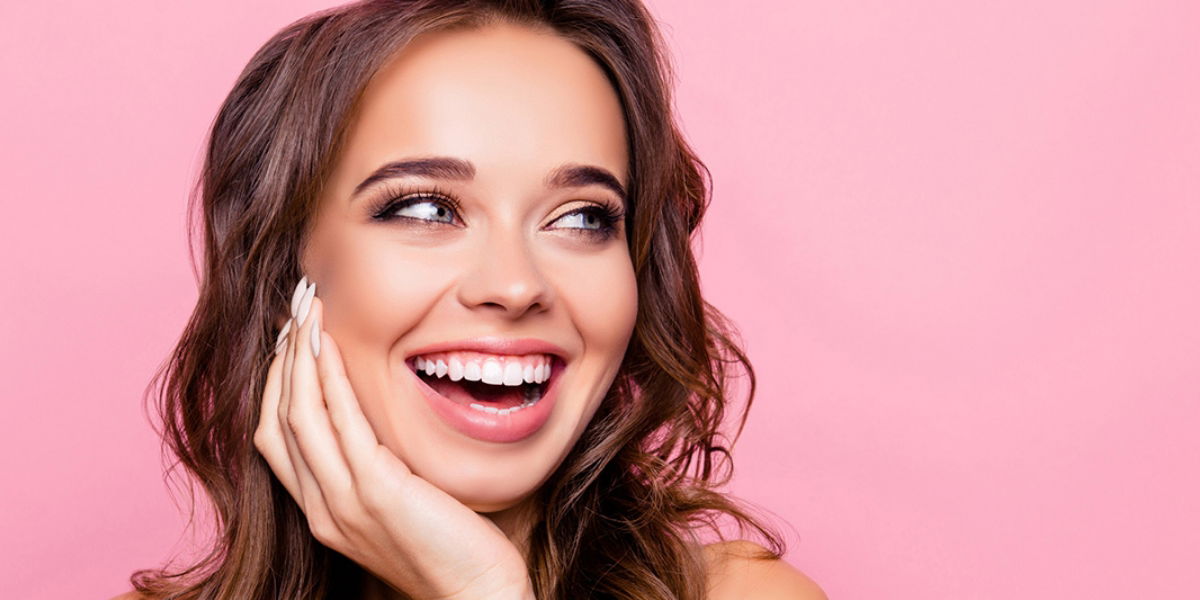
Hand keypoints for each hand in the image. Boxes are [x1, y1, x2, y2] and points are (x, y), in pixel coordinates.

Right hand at [254, 279, 533, 599]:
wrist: (477, 593)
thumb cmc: (452, 547)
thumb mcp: (402, 503)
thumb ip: (378, 468)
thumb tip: (376, 421)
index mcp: (323, 513)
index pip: (275, 439)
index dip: (277, 383)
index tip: (291, 338)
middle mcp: (322, 509)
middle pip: (275, 421)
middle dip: (280, 359)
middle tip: (295, 307)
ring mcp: (344, 504)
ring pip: (298, 417)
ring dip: (298, 357)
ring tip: (306, 310)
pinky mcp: (376, 494)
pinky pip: (341, 426)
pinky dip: (329, 380)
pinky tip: (329, 345)